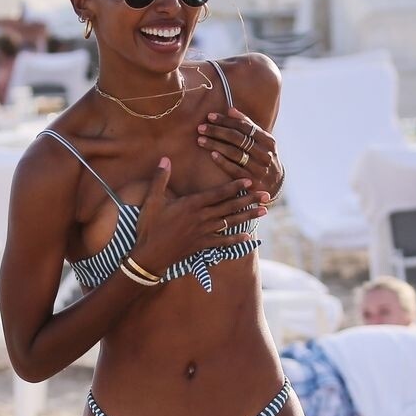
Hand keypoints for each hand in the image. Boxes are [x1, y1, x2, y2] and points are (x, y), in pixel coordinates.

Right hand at [131, 157, 268, 275]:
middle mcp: (201, 218)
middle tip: (266, 194)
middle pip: (229, 207)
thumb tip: (165, 159)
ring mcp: (203, 233)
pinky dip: (235, 239)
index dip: (234, 186)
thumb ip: (160, 179)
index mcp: (191, 205)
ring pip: (230, 222)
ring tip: (263, 211)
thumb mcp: (152, 201)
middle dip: (249, 200)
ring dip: (248, 216)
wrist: (149, 256)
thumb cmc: (150, 227)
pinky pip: (222, 241)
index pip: (218, 194)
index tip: (249, 180)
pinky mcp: (202, 245)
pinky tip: (247, 236)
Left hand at [197, 107, 283, 192]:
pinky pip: (234, 169)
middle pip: (238, 138)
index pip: (245, 126)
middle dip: (218, 131)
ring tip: (200, 140)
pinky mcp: (252, 182)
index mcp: (268, 141)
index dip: (226, 120)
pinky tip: (212, 154)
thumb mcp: (262, 143)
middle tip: (201, 127)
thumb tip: (231, 110)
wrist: (274, 186)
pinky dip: (222, 161)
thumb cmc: (263, 159)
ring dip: (216, 144)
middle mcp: (265, 154)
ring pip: (234, 153)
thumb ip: (248, 126)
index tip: (210, 116)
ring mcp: (259, 169)